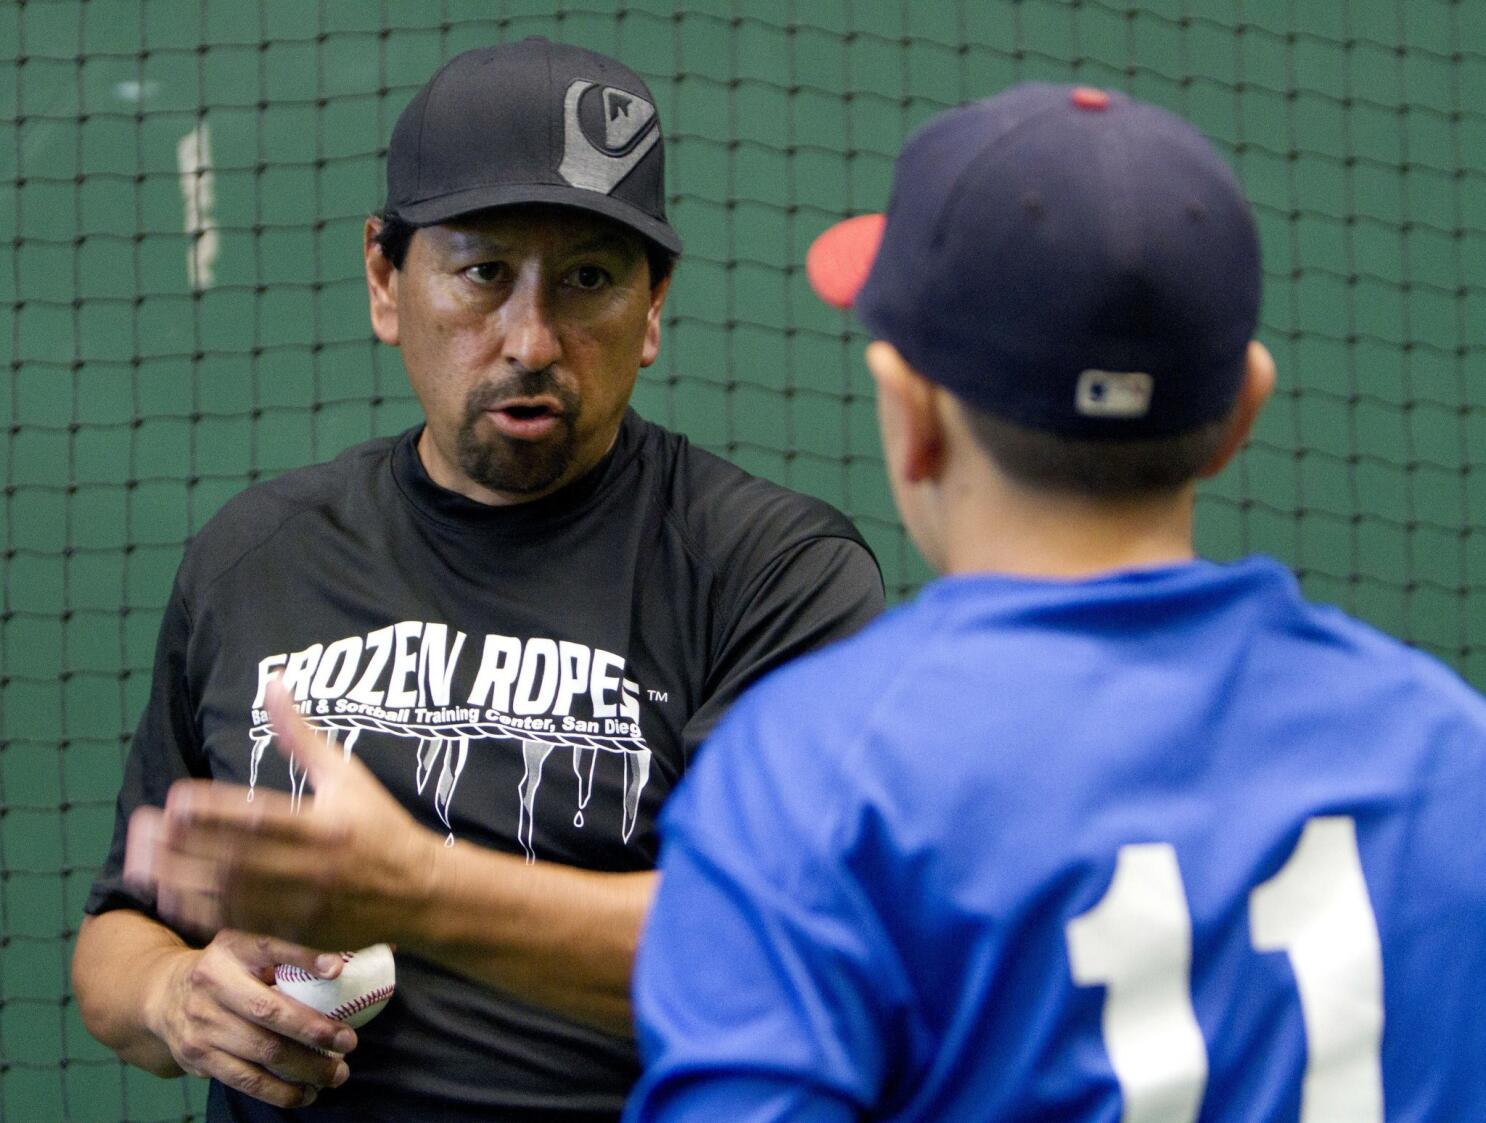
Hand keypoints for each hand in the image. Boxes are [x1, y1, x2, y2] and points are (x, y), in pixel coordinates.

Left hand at [125, 680, 438, 948]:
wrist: (419, 892)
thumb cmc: (379, 825)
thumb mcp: (346, 774)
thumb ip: (302, 734)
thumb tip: (274, 681)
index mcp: (325, 825)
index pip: (262, 817)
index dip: (216, 810)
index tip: (177, 798)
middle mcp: (312, 866)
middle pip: (236, 858)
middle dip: (184, 845)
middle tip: (143, 827)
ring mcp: (304, 904)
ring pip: (231, 895)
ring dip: (181, 879)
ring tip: (141, 862)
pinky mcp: (296, 931)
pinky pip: (241, 923)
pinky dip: (201, 910)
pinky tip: (169, 895)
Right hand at [146, 929, 356, 1108]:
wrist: (163, 996)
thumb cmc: (225, 971)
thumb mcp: (245, 951)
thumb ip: (283, 958)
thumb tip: (338, 969)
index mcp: (230, 952)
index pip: (269, 949)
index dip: (304, 959)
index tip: (337, 970)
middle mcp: (212, 986)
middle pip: (268, 1012)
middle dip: (314, 1031)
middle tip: (349, 1042)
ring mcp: (202, 1026)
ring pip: (261, 1052)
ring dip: (305, 1067)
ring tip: (336, 1073)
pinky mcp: (199, 1059)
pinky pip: (245, 1080)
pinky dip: (280, 1091)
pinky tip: (306, 1093)